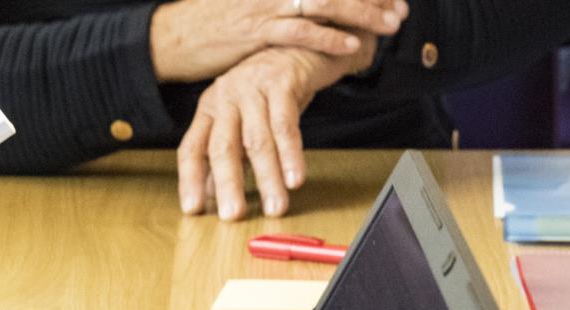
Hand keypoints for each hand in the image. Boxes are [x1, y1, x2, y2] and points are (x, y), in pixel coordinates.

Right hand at [150, 0, 402, 82]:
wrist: (170, 37)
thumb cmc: (209, 23)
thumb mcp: (248, 5)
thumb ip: (281, 7)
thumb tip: (309, 11)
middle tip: (399, 10)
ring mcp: (265, 7)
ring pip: (324, 3)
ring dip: (361, 13)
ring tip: (389, 24)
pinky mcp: (254, 32)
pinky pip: (299, 32)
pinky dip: (328, 38)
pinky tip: (350, 45)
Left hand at [177, 43, 370, 219]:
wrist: (300, 46)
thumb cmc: (267, 92)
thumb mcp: (241, 121)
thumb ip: (227, 156)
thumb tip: (210, 197)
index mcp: (209, 110)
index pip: (191, 149)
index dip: (190, 180)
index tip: (193, 209)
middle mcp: (225, 98)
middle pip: (222, 147)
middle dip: (228, 185)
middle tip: (233, 216)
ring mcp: (253, 89)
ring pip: (257, 140)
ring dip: (267, 177)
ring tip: (275, 206)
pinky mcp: (282, 82)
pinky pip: (286, 125)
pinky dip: (291, 154)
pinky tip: (295, 178)